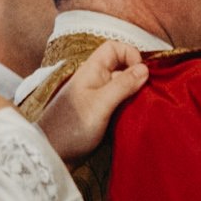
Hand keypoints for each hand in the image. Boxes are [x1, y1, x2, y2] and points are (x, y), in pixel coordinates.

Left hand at [38, 40, 149, 162]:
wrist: (52, 153)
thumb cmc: (72, 127)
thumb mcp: (101, 104)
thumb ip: (123, 85)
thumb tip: (144, 69)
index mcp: (91, 70)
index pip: (114, 47)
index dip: (130, 54)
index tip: (142, 73)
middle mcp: (95, 80)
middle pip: (121, 66)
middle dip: (136, 76)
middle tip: (147, 93)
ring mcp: (97, 97)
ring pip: (122, 86)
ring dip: (134, 94)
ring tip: (142, 107)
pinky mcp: (99, 113)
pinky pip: (119, 103)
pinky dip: (128, 107)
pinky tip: (134, 118)